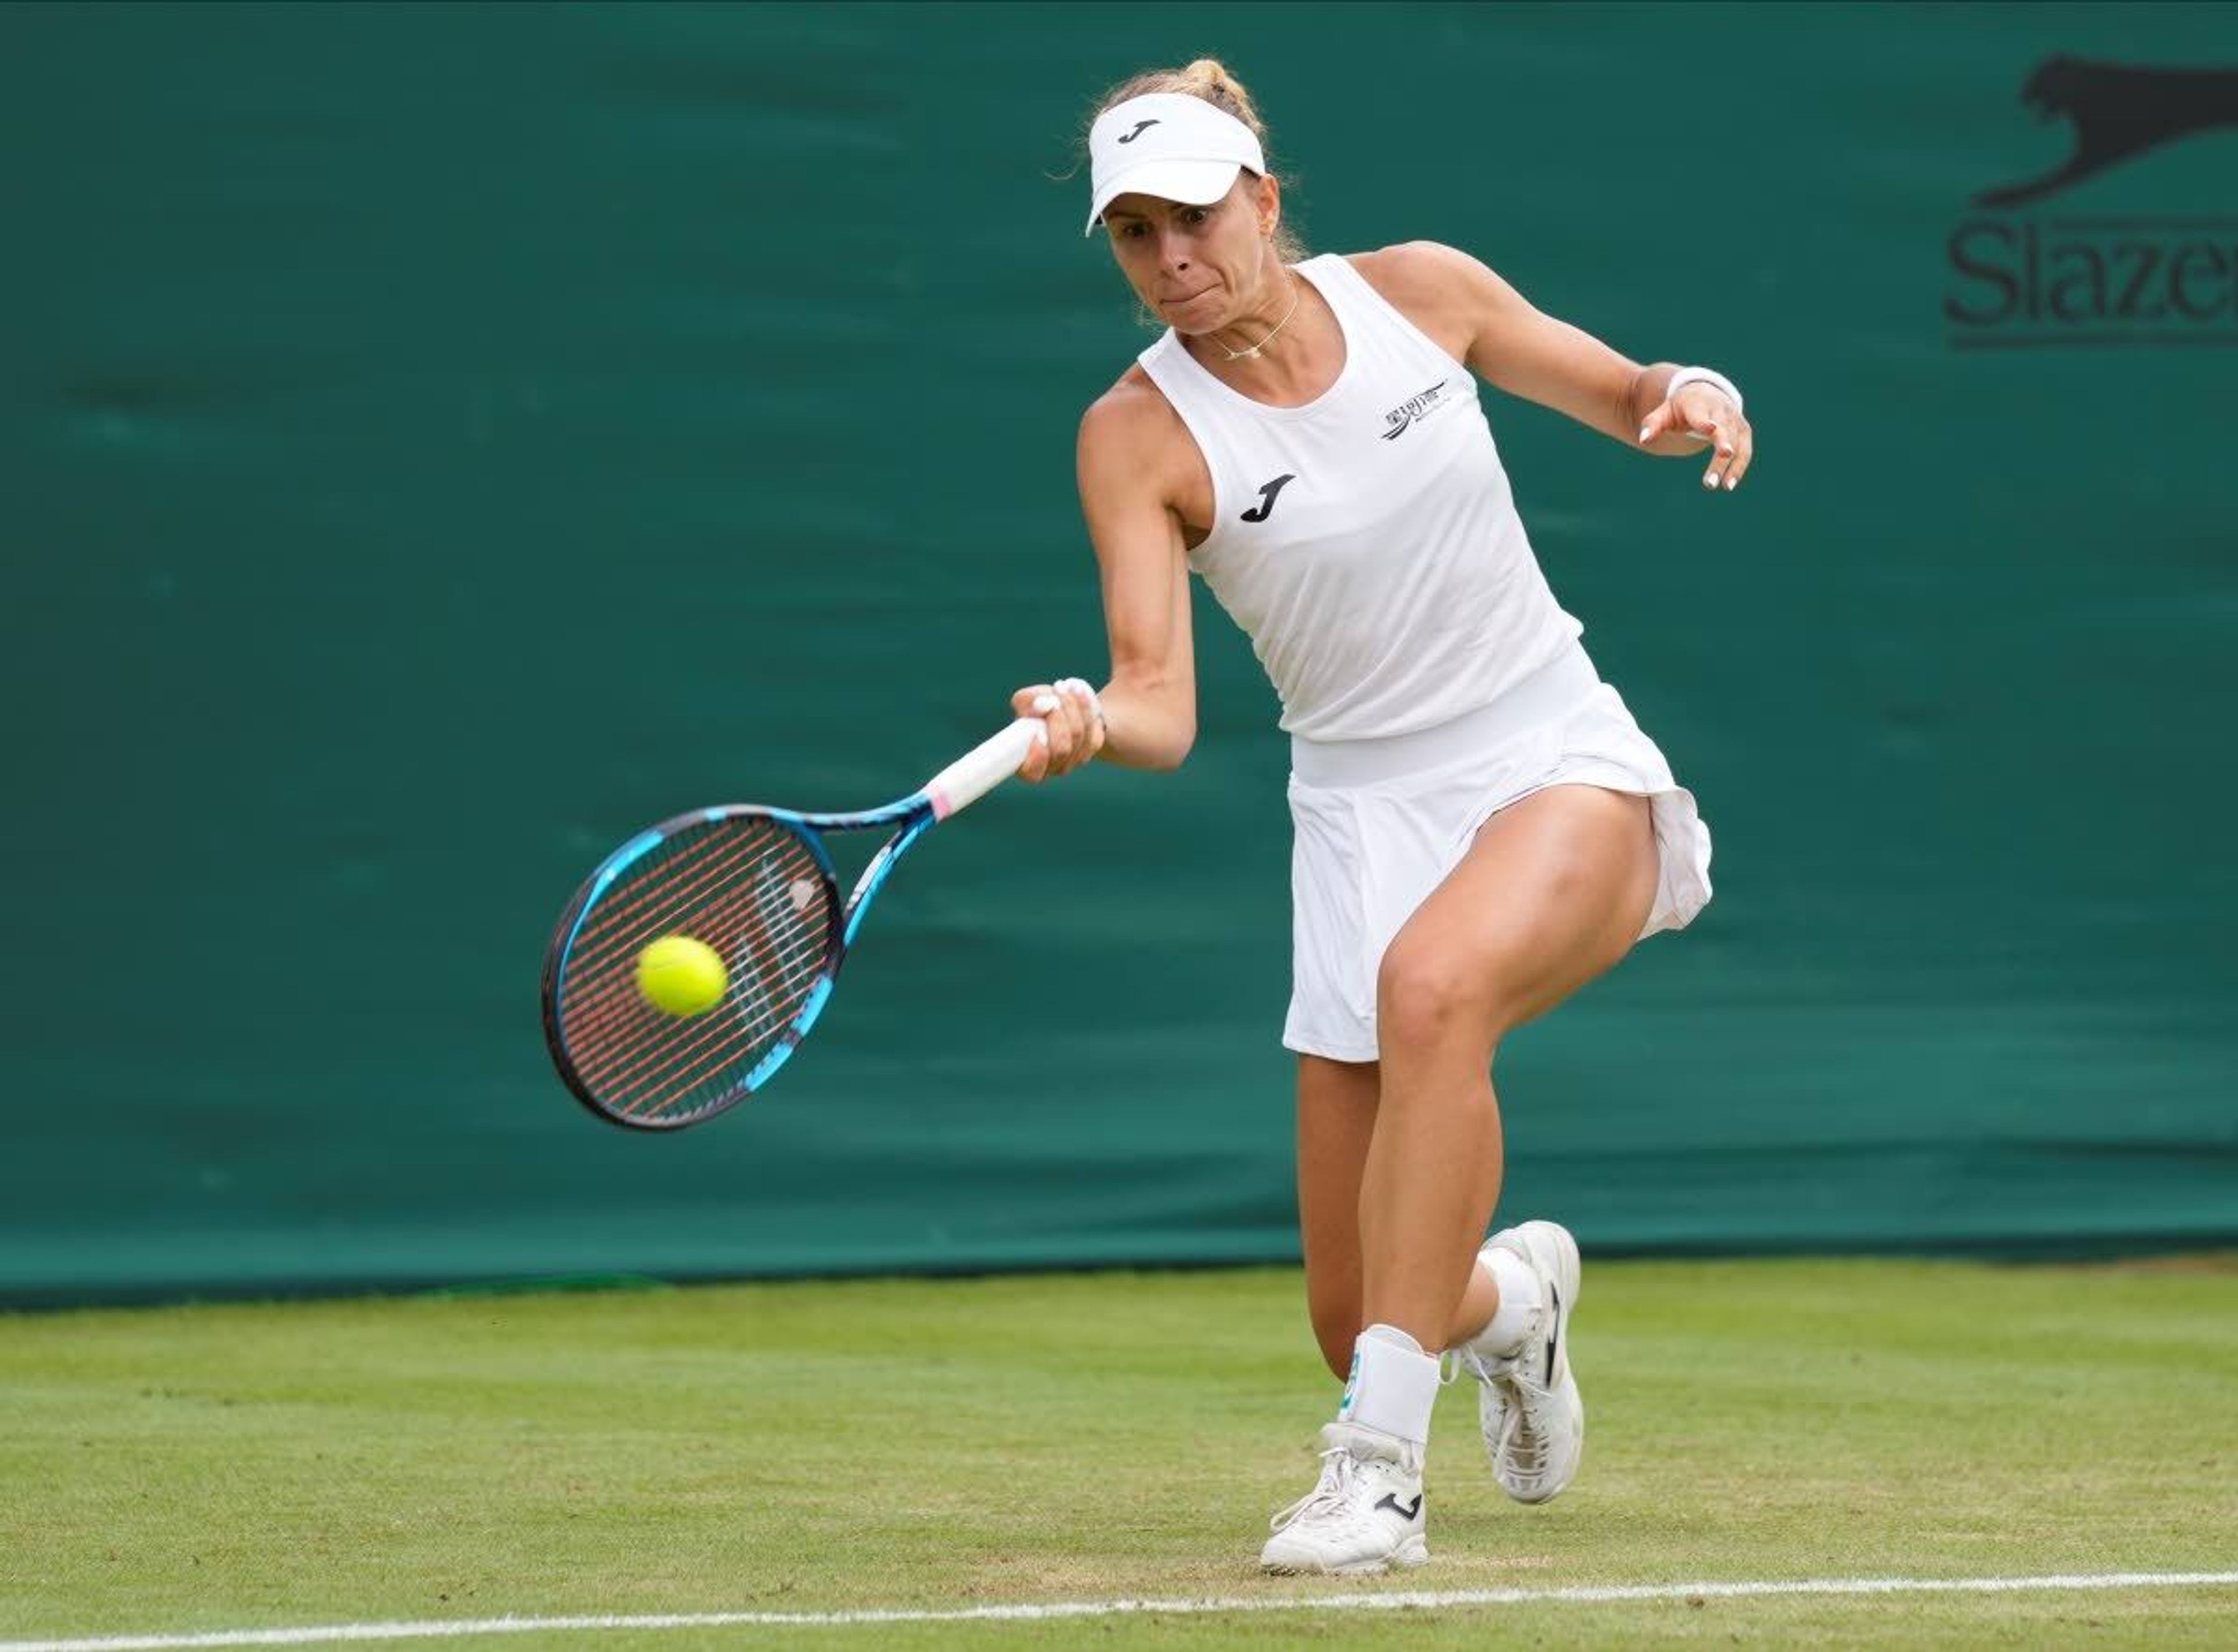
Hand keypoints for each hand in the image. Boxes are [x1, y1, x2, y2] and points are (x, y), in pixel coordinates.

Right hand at [1009, 677, 1105, 781]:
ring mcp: (1073, 760)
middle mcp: (1051, 767)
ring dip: (1071, 707)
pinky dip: (1086, 707)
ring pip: (1078, 736)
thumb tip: (1043, 706)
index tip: (1038, 732)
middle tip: (1052, 699)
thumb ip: (1026, 702)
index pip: (1032, 772)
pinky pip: (1093, 729)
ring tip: (1063, 686)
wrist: (1062, 706)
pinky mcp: (1091, 748)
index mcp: (1028, 764)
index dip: (1037, 756)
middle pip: (1061, 749)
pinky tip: (1078, 691)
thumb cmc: (1037, 706)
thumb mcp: (1025, 701)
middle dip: (1057, 720)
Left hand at [1638, 386, 1752, 492]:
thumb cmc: (1679, 408)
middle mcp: (1720, 410)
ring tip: (1725, 487)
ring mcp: (1735, 420)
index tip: (1711, 429)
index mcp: (1698, 405)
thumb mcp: (1663, 412)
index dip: (1705, 422)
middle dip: (1721, 449)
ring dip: (1731, 465)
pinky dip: (1739, 467)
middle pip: (1723, 431)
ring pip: (1737, 443)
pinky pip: (1745, 450)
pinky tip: (1729, 484)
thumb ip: (1652, 425)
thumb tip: (1643, 440)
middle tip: (1713, 476)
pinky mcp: (1743, 430)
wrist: (1704, 393)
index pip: (1701, 415)